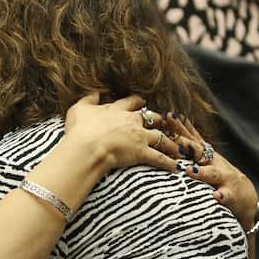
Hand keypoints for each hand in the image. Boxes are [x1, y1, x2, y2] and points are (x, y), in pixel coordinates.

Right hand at [63, 93, 179, 174]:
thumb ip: (89, 99)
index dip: (138, 101)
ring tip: (179, 148)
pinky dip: (169, 163)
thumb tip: (96, 92)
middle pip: (152, 118)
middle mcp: (132, 121)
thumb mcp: (79, 109)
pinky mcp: (142, 153)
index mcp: (118, 110)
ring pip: (161, 138)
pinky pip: (159, 159)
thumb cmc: (81, 129)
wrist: (87, 147)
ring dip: (171, 143)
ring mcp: (139, 137)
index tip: (143, 101)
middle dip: (160, 120)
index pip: (132, 102)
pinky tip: (177, 167)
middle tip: (166, 122)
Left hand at [172, 117, 258, 231]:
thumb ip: (191, 147)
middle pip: (199, 151)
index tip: (167, 116)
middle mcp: (215, 163)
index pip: (191, 138)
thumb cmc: (220, 178)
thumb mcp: (205, 160)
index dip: (179, 128)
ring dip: (201, 172)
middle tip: (172, 136)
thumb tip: (171, 130)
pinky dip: (221, 196)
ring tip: (189, 170)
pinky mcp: (231, 195)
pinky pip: (226, 196)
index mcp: (206, 155)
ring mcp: (224, 178)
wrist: (246, 197)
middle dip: (186, 143)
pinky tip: (216, 196)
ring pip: (212, 173)